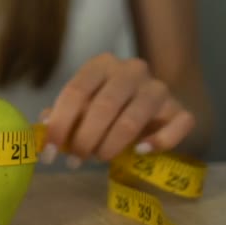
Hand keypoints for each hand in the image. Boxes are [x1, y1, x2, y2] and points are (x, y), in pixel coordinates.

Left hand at [39, 53, 195, 167]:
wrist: (152, 109)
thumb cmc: (108, 110)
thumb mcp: (82, 108)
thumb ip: (63, 115)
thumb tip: (44, 125)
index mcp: (101, 65)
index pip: (75, 91)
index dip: (60, 124)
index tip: (49, 152)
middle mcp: (132, 70)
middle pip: (103, 106)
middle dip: (85, 139)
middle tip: (75, 160)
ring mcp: (159, 88)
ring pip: (133, 119)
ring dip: (111, 145)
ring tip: (99, 158)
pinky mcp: (181, 109)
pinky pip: (175, 126)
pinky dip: (157, 142)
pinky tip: (140, 152)